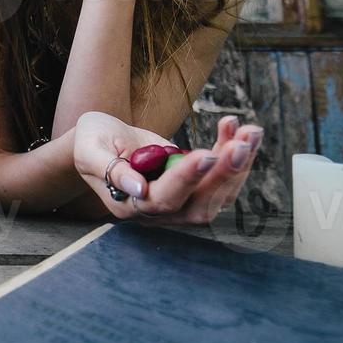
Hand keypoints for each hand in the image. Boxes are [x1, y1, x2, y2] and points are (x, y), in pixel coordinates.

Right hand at [72, 111, 261, 224]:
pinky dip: (236, 156)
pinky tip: (240, 130)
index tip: (207, 153)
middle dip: (225, 173)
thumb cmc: (92, 143)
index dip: (187, 179)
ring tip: (251, 131)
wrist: (102, 142)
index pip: (164, 198)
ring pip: (219, 195)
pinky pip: (222, 179)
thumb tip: (137, 188)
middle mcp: (158, 212)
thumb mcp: (91, 150)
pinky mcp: (195, 189)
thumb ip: (110, 170)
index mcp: (129, 205)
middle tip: (242, 141)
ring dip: (240, 164)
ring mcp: (180, 203)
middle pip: (201, 204)